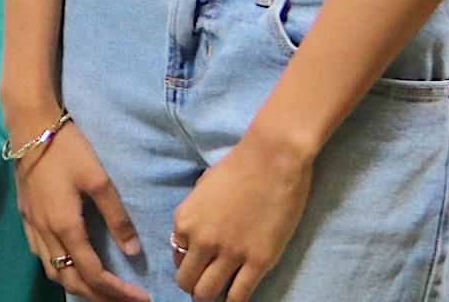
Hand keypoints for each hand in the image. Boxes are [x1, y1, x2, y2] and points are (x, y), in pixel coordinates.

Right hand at [14, 119, 148, 301]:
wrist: (29, 125)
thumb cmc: (67, 149)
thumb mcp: (99, 180)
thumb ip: (117, 217)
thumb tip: (133, 251)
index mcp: (65, 226)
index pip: (93, 273)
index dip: (117, 291)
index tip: (141, 297)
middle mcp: (45, 231)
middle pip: (70, 281)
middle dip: (99, 297)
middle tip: (125, 300)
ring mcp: (31, 224)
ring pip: (52, 271)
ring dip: (77, 286)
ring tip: (101, 289)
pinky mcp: (25, 215)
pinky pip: (40, 255)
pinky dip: (58, 269)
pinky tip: (71, 264)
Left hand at [169, 133, 312, 300]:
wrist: (272, 160)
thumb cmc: (238, 168)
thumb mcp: (202, 191)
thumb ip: (196, 216)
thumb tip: (196, 238)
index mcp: (184, 221)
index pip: (176, 256)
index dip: (188, 262)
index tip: (199, 264)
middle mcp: (201, 241)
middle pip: (186, 281)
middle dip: (193, 287)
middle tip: (205, 286)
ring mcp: (230, 253)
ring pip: (207, 293)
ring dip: (209, 298)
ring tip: (218, 296)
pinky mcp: (258, 262)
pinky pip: (239, 295)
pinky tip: (236, 300)